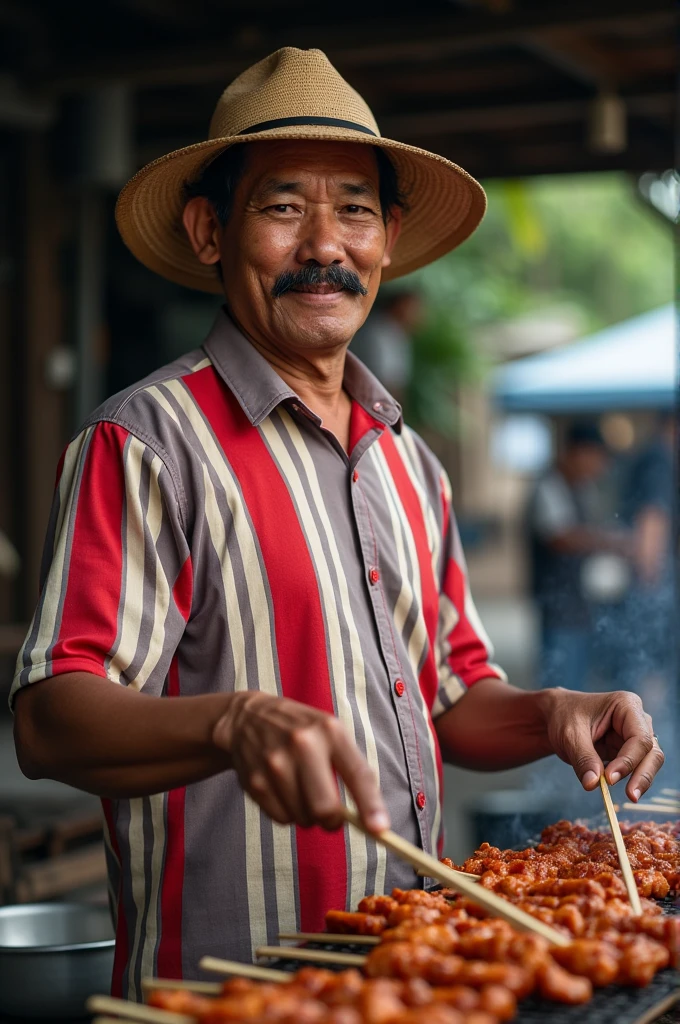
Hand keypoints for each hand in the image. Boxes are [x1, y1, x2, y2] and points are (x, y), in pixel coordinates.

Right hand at [212, 691, 389, 831]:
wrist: (247, 718)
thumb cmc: (300, 730)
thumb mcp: (329, 732)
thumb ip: (351, 768)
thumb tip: (372, 818)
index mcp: (329, 730)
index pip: (357, 773)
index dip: (370, 804)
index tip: (381, 829)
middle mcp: (302, 744)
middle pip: (325, 807)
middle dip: (333, 821)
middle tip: (332, 816)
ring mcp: (276, 762)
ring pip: (303, 818)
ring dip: (307, 815)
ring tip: (300, 790)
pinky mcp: (255, 781)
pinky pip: (282, 818)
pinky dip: (287, 814)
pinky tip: (282, 790)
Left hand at [544, 688, 664, 800]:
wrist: (557, 716)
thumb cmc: (564, 717)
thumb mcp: (569, 735)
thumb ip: (583, 758)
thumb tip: (593, 784)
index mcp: (626, 705)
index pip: (639, 738)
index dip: (628, 761)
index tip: (609, 779)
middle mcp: (637, 719)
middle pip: (651, 751)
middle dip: (643, 774)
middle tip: (632, 796)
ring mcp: (635, 735)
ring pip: (649, 762)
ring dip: (640, 779)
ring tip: (630, 796)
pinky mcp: (629, 750)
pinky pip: (637, 768)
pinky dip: (631, 780)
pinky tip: (618, 789)